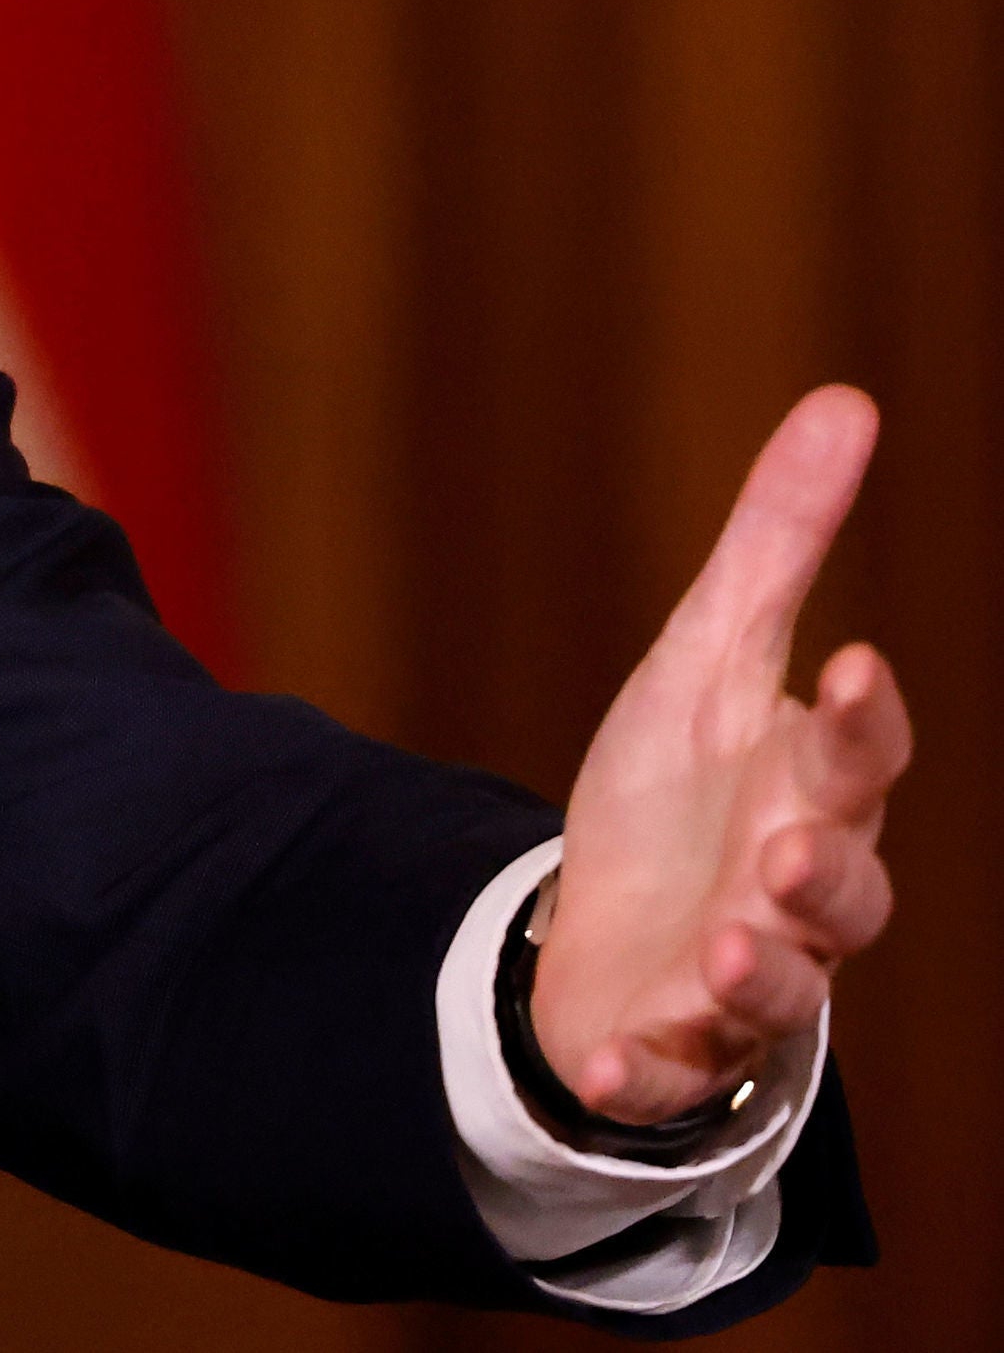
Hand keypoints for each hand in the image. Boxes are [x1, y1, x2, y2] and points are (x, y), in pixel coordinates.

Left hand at [532, 385, 912, 1125]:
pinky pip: (667, 1067)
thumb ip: (779, 540)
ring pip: (776, 986)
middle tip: (789, 847)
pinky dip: (642, 1064)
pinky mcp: (674, 1044)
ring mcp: (741, 976)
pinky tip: (610, 1059)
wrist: (619, 923)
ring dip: (755, 971)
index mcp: (812, 786)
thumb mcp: (712, 653)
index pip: (856, 749)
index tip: (846, 664)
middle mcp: (798, 891)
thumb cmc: (688, 785)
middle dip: (823, 867)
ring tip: (721, 944)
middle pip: (839, 884)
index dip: (857, 715)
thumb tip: (846, 401)